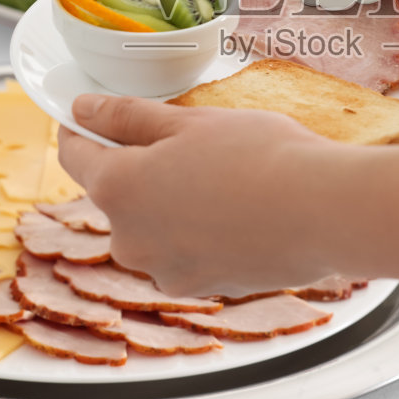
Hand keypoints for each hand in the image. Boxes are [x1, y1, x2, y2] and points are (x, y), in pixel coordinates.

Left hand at [58, 95, 398, 295]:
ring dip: (172, 204)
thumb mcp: (190, 121)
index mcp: (118, 188)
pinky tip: (238, 211)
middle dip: (141, 169)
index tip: (91, 116)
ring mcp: (164, 269)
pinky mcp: (201, 288)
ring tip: (223, 179)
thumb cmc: (261, 157)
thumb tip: (84, 110)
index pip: (75, 156)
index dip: (80, 130)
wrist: (323, 213)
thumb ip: (128, 117)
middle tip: (187, 142)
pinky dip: (201, 233)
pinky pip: (185, 253)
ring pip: (153, 227)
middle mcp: (129, 239)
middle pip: (117, 195)